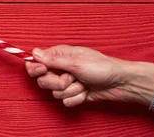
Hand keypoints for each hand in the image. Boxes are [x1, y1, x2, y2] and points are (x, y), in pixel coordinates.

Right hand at [25, 45, 153, 107]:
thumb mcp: (75, 62)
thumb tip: (33, 53)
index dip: (35, 68)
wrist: (120, 83)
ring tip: (83, 83)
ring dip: (71, 90)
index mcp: (59, 55)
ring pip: (54, 92)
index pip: (35, 62)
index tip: (44, 70)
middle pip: (42, 80)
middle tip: (71, 78)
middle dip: (57, 82)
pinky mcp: (73, 94)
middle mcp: (60, 68)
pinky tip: (86, 92)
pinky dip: (77, 98)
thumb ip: (53, 60)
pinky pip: (65, 102)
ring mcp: (66, 82)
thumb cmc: (101, 67)